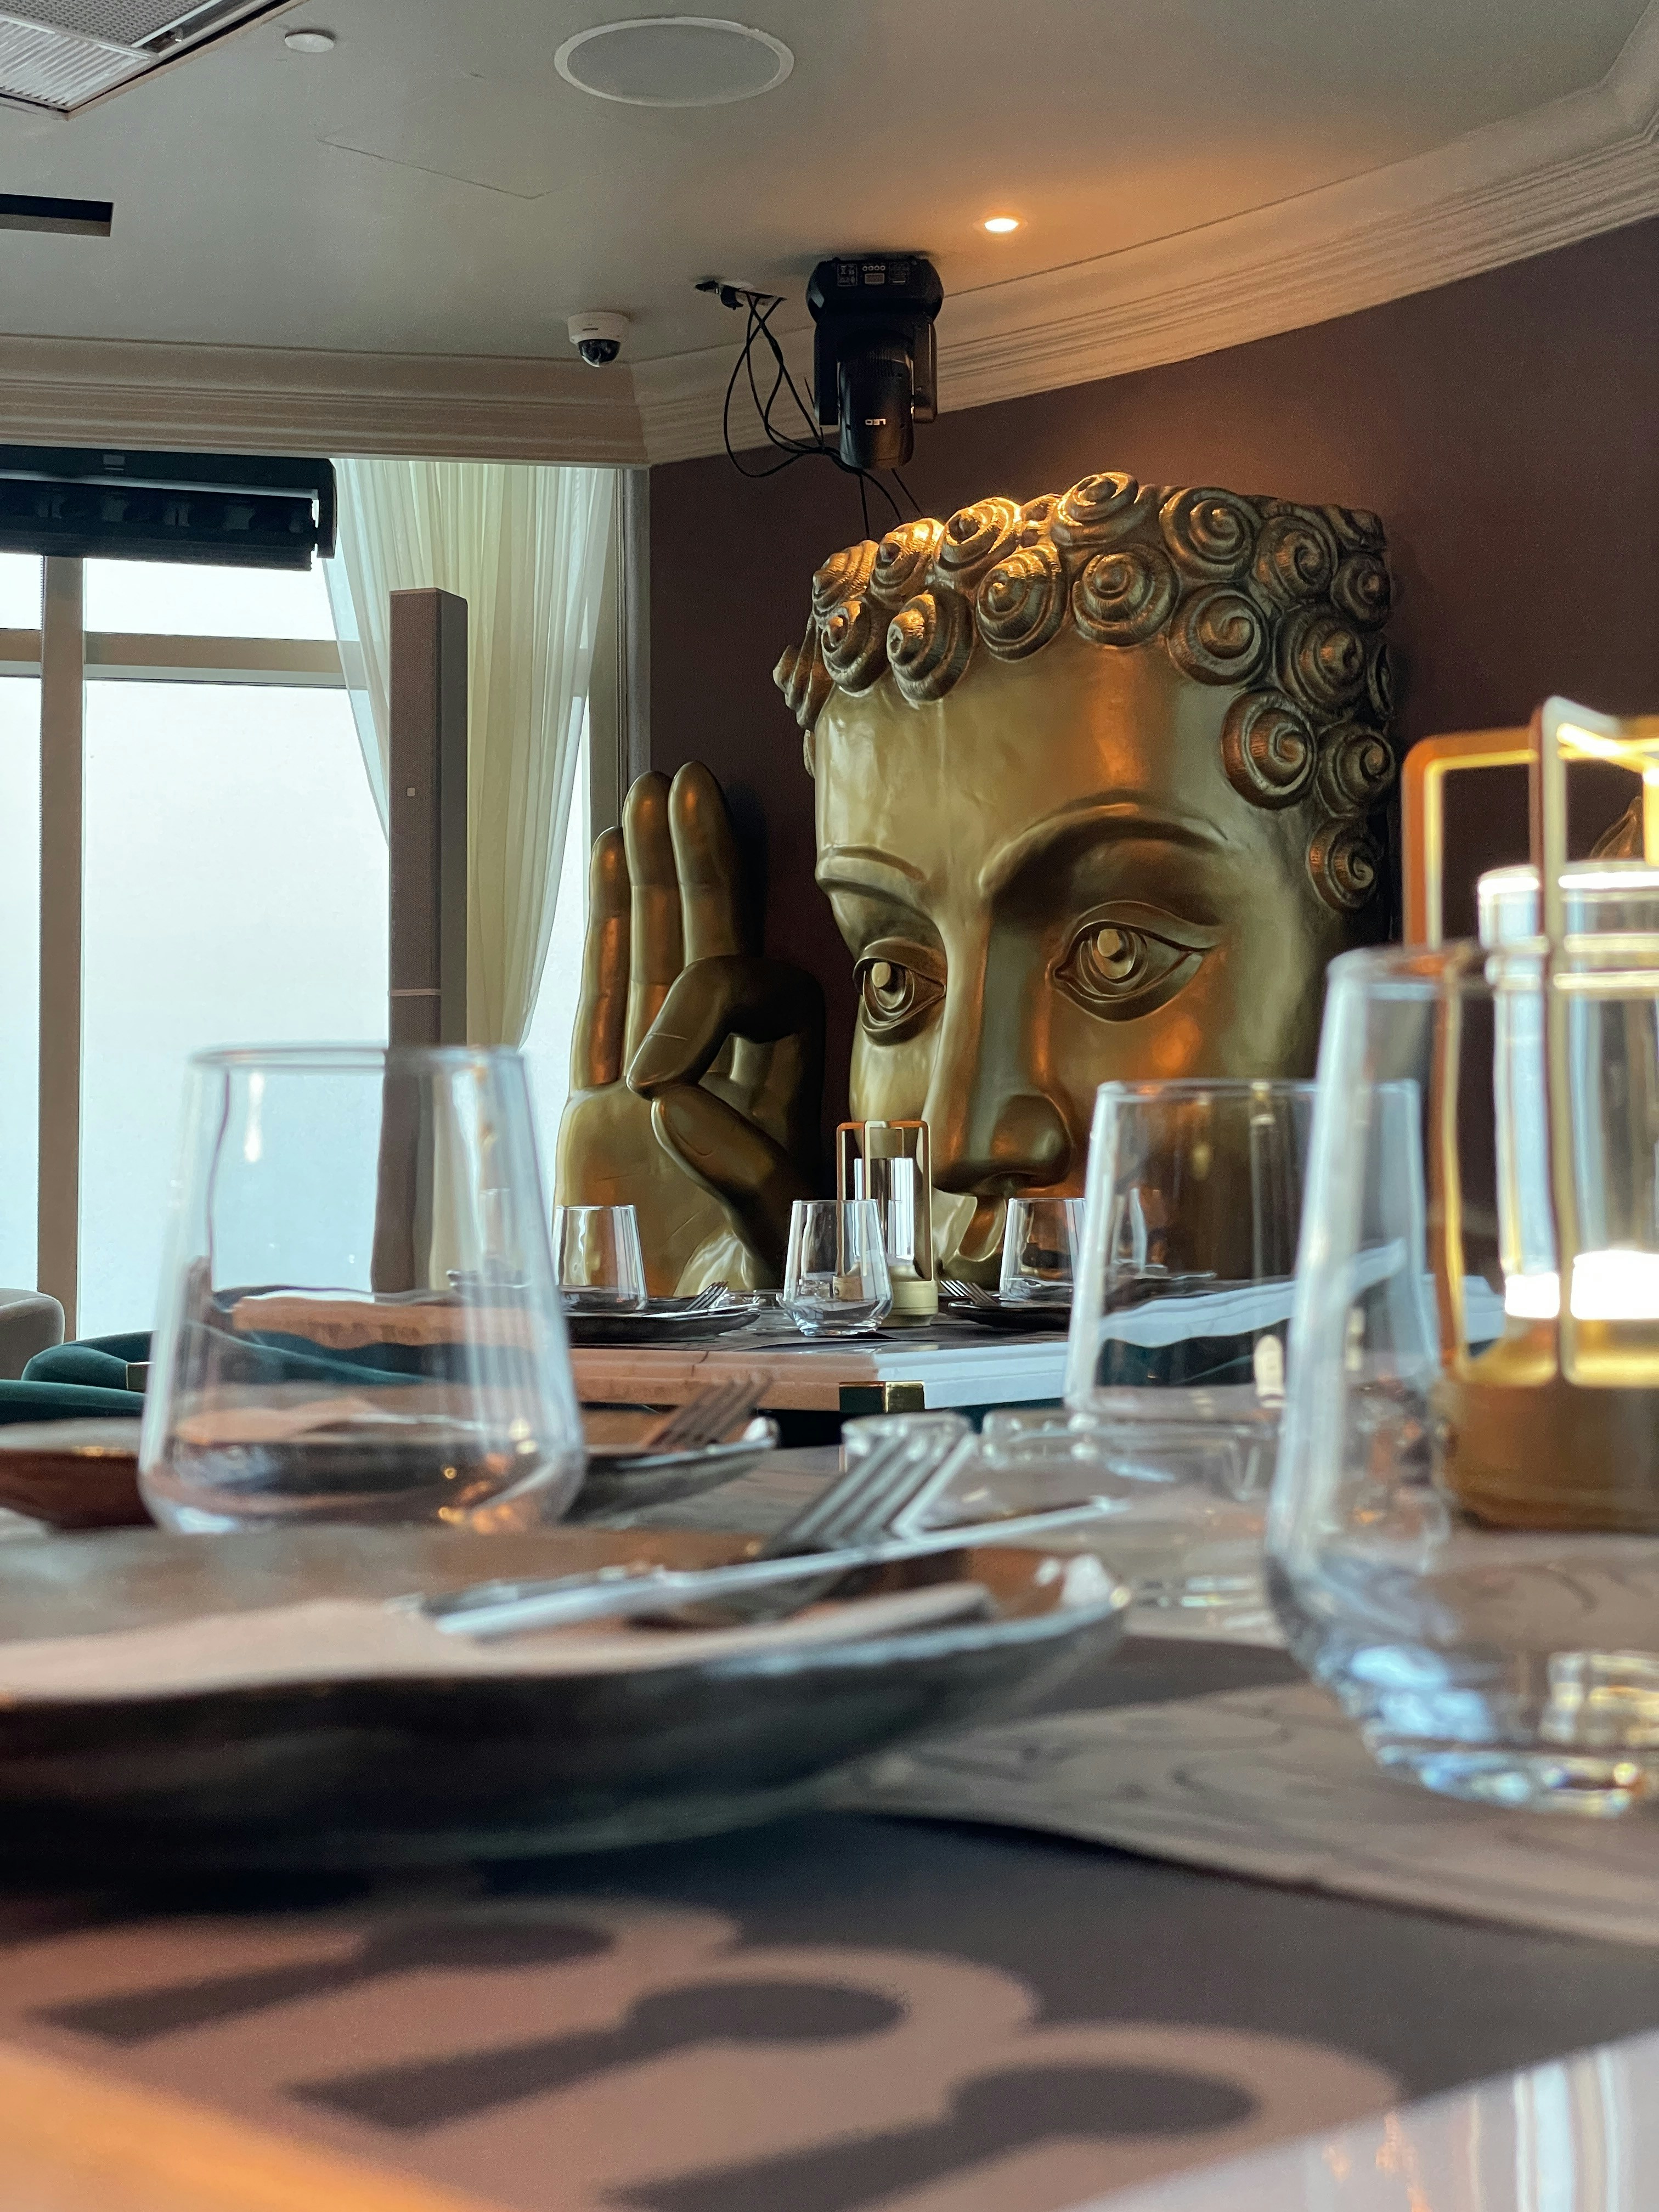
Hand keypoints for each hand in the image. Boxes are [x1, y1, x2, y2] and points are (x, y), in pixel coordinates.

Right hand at [554, 765, 823, 1293]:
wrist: (658, 1381)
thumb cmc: (731, 1340)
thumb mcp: (768, 1274)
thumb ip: (742, 1183)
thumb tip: (671, 1102)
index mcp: (779, 1121)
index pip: (762, 1018)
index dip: (709, 1020)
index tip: (653, 1091)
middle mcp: (722, 1095)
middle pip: (718, 956)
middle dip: (703, 875)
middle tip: (691, 790)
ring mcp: (654, 1098)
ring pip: (657, 964)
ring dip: (654, 883)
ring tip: (648, 799)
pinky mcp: (595, 1116)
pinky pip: (604, 1005)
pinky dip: (608, 936)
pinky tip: (612, 868)